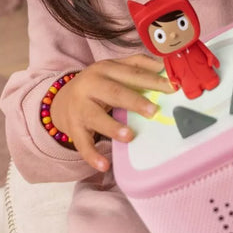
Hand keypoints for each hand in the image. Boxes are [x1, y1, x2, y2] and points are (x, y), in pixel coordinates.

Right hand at [49, 53, 174, 171]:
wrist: (60, 100)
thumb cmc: (98, 85)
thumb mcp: (114, 69)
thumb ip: (137, 67)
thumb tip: (166, 67)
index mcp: (105, 69)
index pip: (132, 74)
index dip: (152, 80)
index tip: (172, 88)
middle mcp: (90, 85)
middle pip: (115, 93)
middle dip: (134, 101)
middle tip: (153, 111)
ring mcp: (79, 107)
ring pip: (96, 117)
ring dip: (113, 127)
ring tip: (129, 136)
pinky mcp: (73, 128)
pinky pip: (82, 143)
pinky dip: (92, 155)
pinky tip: (104, 165)